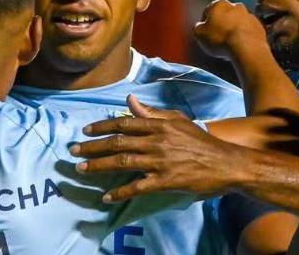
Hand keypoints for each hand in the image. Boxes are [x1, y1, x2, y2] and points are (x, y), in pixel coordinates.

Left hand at [69, 95, 241, 201]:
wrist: (225, 162)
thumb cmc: (200, 140)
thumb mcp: (177, 120)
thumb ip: (152, 112)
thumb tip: (131, 101)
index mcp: (158, 124)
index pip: (124, 123)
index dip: (101, 126)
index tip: (85, 131)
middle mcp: (156, 140)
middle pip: (118, 142)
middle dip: (92, 147)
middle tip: (74, 152)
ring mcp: (160, 161)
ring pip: (123, 162)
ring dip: (99, 166)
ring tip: (81, 170)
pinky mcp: (166, 180)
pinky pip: (139, 187)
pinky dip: (121, 192)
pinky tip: (107, 197)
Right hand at [194, 0, 267, 60]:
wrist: (246, 47)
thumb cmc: (219, 39)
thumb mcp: (198, 34)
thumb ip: (198, 27)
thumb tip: (201, 27)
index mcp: (219, 4)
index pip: (208, 12)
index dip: (205, 24)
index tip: (205, 35)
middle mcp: (236, 5)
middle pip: (225, 15)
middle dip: (221, 24)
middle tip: (218, 39)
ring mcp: (249, 15)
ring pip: (238, 22)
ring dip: (234, 30)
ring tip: (230, 45)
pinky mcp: (259, 26)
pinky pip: (248, 31)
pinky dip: (245, 36)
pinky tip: (241, 47)